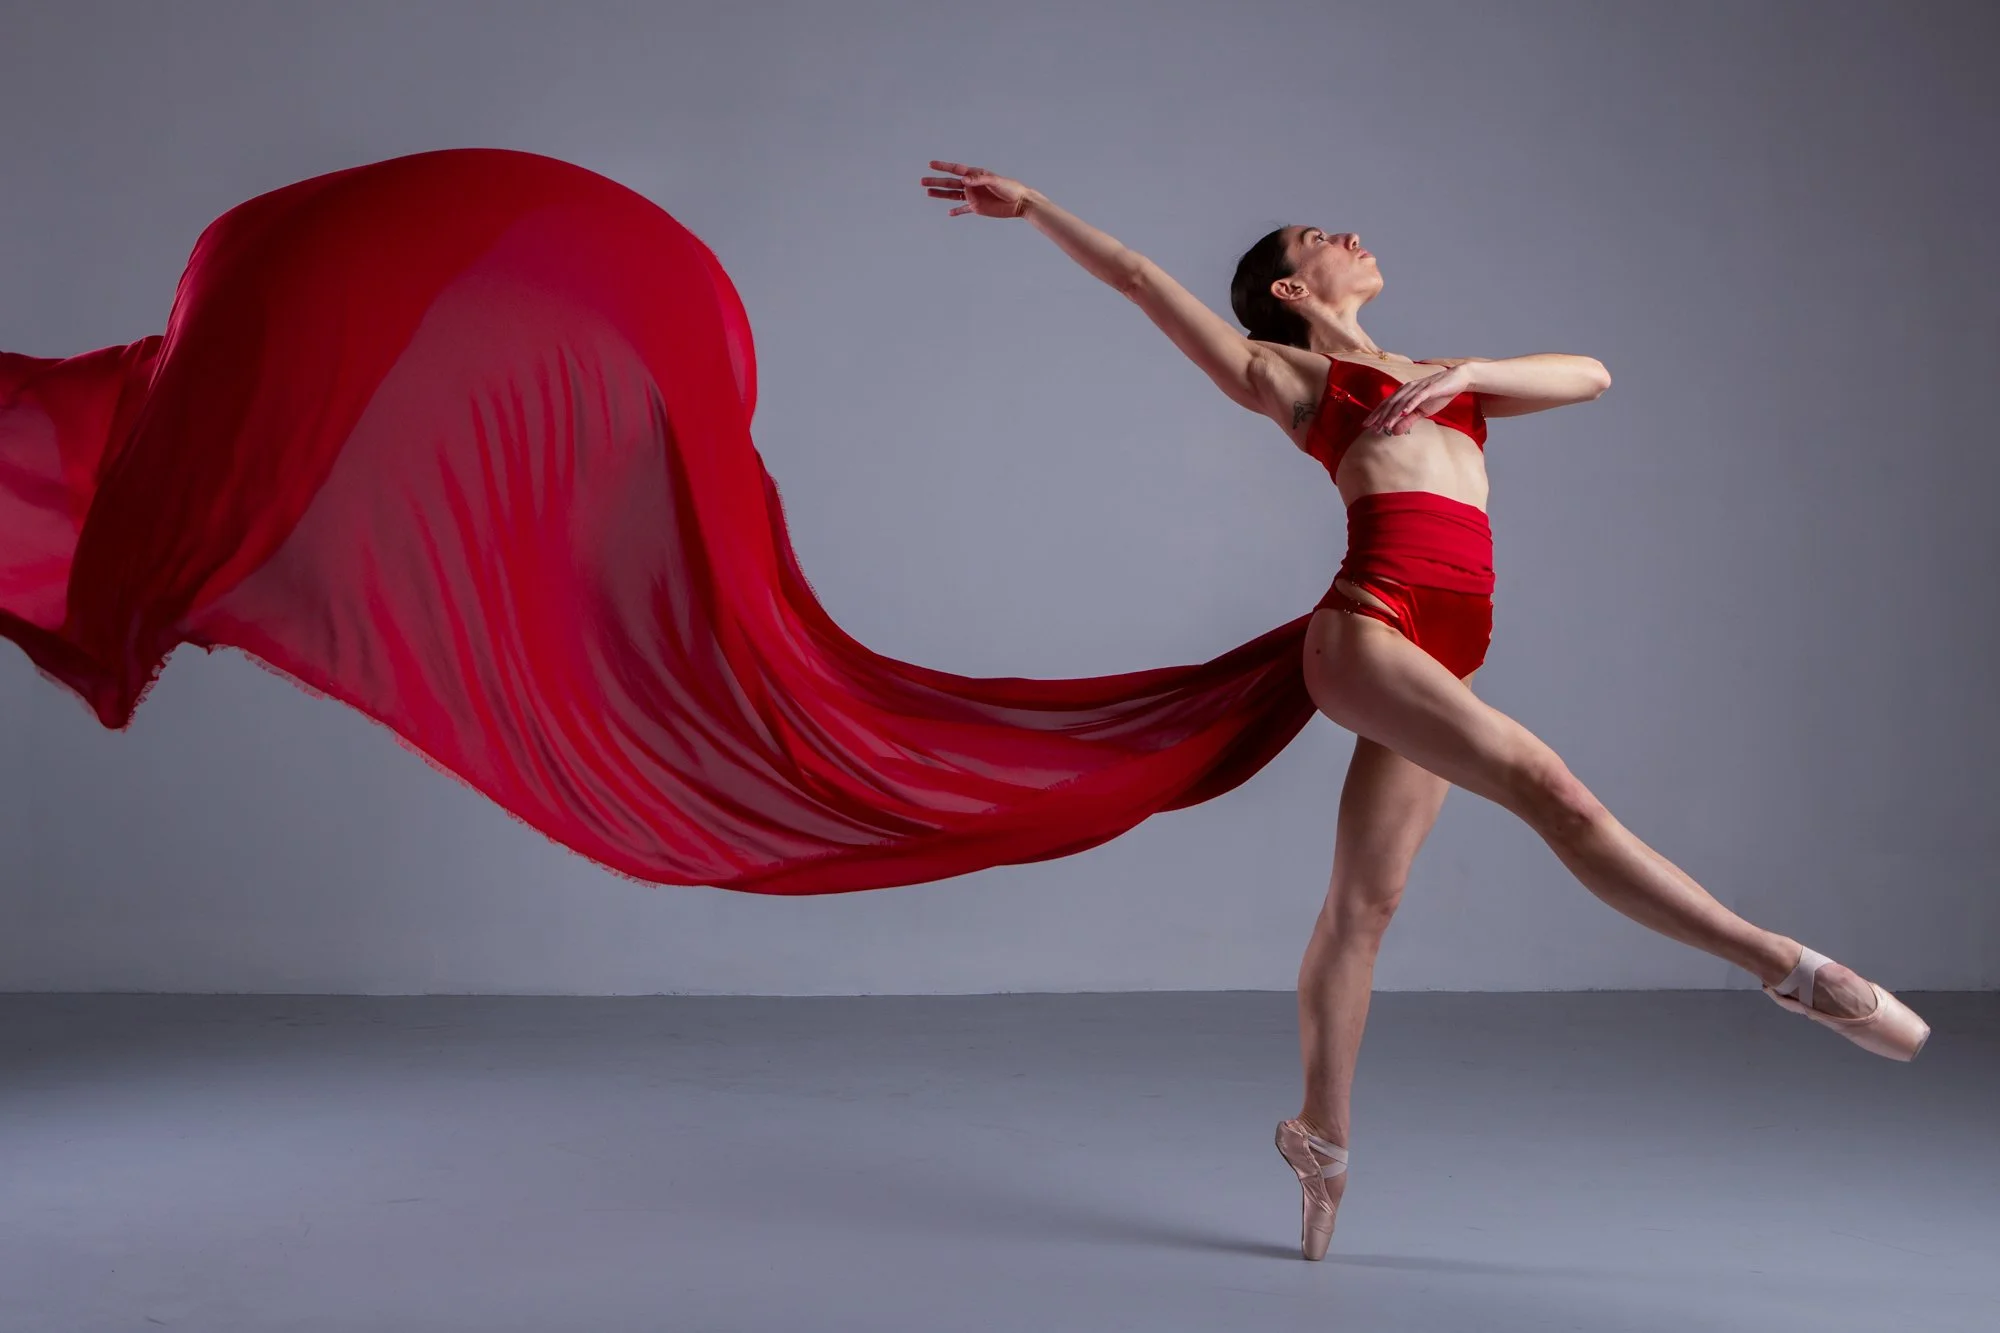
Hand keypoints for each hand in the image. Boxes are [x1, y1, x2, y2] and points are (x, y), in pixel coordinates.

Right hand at [921, 161, 1031, 218]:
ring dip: (941, 194)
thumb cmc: (1010, 188)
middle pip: (950, 183)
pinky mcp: (977, 208)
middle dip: (936, 182)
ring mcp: (973, 197)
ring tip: (928, 192)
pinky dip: (956, 211)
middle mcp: (971, 185)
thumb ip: (979, 179)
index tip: (931, 164)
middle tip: (922, 181)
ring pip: (953, 195)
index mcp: (975, 175)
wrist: (1020, 202)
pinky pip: (963, 209)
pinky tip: (949, 213)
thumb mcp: (996, 181)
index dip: (943, 167)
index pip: (956, 170)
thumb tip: (964, 179)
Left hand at [1362, 363, 1476, 435]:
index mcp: (1404, 394)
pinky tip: (1404, 412)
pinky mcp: (1429, 388)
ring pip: (1402, 402)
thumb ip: (1408, 421)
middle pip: (1390, 403)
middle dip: (1380, 416)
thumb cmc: (1437, 395)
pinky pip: (1418, 397)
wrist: (1456, 380)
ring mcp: (1418, 388)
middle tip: (1371, 427)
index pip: (1387, 405)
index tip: (1366, 425)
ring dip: (1393, 414)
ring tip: (1385, 425)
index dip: (1376, 415)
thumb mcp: (1421, 412)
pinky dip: (1410, 404)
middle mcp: (1407, 389)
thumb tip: (1394, 432)